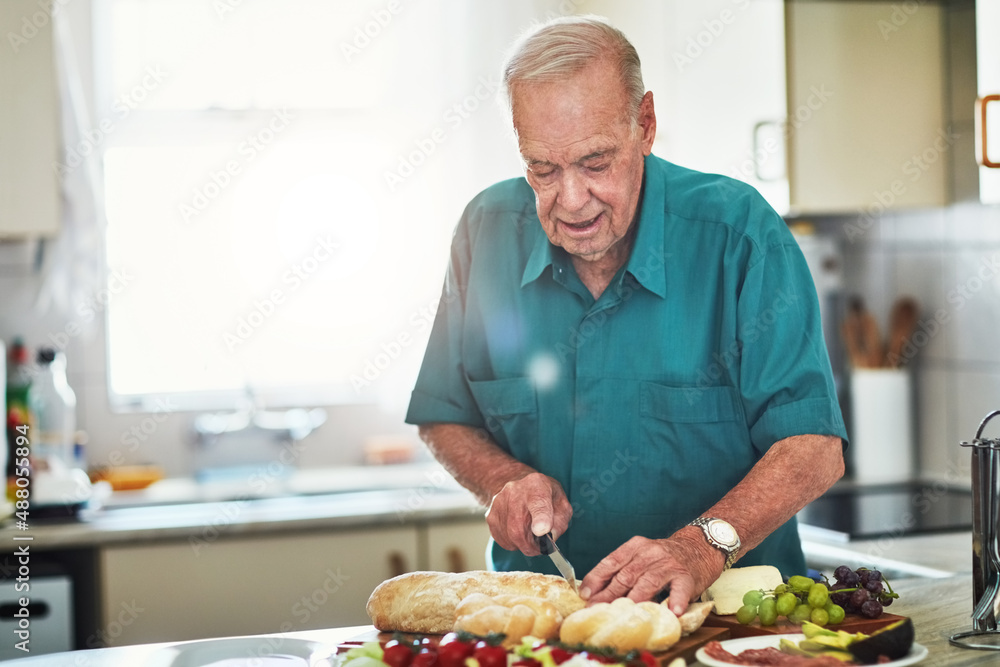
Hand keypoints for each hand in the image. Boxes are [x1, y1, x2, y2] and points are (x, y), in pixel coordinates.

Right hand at [485, 472, 571, 555]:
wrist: (520, 486)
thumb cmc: (544, 496)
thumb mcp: (561, 503)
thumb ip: (560, 520)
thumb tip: (549, 537)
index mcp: (537, 485)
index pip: (538, 502)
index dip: (540, 518)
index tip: (542, 531)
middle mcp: (514, 491)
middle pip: (519, 527)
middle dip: (532, 545)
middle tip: (540, 547)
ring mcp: (498, 503)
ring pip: (511, 537)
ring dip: (523, 544)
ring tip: (530, 534)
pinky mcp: (490, 516)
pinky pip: (503, 540)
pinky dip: (514, 543)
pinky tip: (519, 532)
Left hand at [579, 530, 723, 614]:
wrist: (698, 547)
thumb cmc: (662, 558)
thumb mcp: (640, 556)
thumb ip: (622, 570)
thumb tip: (595, 592)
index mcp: (634, 547)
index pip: (611, 561)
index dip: (597, 578)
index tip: (585, 594)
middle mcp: (650, 552)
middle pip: (626, 575)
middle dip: (609, 594)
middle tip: (597, 610)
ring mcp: (668, 564)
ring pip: (648, 582)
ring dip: (636, 599)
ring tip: (626, 613)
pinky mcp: (686, 575)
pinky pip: (679, 589)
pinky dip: (675, 600)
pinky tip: (671, 611)